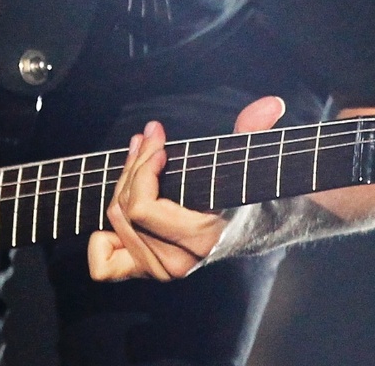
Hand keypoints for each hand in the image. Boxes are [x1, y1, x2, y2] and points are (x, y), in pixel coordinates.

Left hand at [86, 95, 284, 281]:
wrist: (253, 229)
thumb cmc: (246, 193)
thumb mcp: (248, 163)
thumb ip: (254, 134)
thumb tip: (271, 104)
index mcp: (198, 239)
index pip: (142, 209)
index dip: (142, 168)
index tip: (159, 140)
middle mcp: (176, 263)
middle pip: (125, 211)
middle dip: (133, 166)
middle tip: (148, 137)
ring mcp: (159, 270)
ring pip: (115, 223)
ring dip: (121, 183)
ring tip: (138, 152)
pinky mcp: (147, 270)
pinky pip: (105, 265)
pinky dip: (102, 240)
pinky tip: (123, 207)